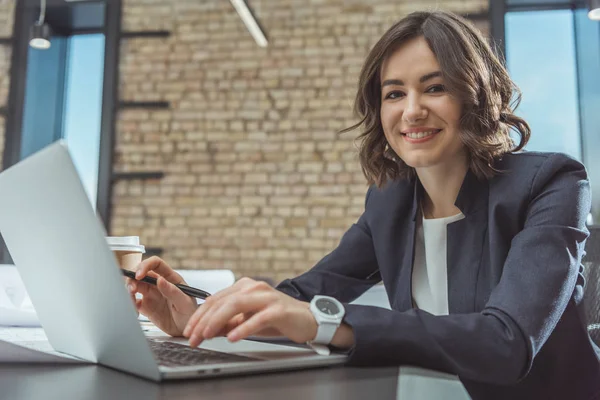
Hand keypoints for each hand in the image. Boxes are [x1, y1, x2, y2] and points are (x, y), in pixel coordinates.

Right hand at [126, 256, 197, 335]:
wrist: (187, 331)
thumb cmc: (190, 313)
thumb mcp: (185, 302)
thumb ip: (172, 291)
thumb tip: (159, 279)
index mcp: (170, 278)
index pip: (156, 264)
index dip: (145, 266)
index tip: (138, 275)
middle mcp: (159, 284)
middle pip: (141, 273)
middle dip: (132, 279)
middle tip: (132, 290)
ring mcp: (151, 294)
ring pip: (134, 286)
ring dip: (129, 291)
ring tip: (132, 303)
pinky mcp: (146, 307)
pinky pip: (133, 302)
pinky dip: (130, 305)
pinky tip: (135, 313)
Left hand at [182, 277, 318, 347]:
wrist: (306, 319)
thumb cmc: (277, 318)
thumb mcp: (248, 320)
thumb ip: (229, 323)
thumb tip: (207, 330)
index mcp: (244, 287)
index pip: (215, 299)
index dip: (199, 315)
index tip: (189, 331)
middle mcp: (254, 287)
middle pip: (222, 301)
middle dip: (204, 320)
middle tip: (193, 337)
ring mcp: (266, 297)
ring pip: (236, 305)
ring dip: (218, 321)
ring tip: (207, 335)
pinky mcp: (278, 309)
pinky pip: (257, 318)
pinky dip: (243, 328)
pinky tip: (232, 337)